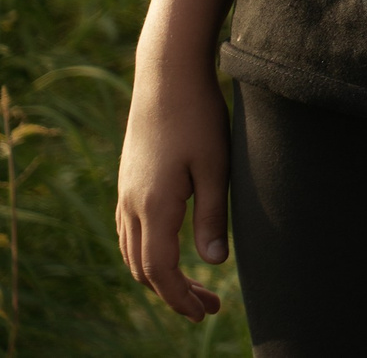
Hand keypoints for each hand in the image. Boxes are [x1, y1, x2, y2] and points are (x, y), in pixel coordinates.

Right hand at [115, 60, 229, 321]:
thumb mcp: (216, 167)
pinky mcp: (128, 181)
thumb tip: (213, 264)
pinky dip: (146, 253)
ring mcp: (126, 192)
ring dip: (158, 275)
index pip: (160, 270)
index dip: (180, 297)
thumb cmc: (199, 117)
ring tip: (193, 287)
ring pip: (132, 252)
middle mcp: (132, 205)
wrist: (167, 77)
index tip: (203, 312)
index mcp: (154, 206)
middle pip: (143, 268)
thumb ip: (212, 216)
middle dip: (173, 293)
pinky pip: (129, 232)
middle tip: (208, 307)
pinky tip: (168, 252)